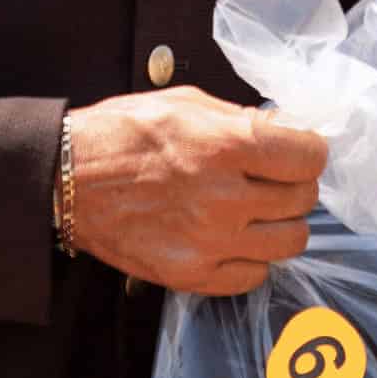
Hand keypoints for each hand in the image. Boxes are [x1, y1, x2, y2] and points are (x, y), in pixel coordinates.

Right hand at [64, 86, 327, 294]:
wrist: (66, 179)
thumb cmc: (120, 133)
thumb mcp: (185, 102)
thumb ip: (240, 119)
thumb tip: (283, 131)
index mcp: (226, 145)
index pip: (310, 157)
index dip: (307, 151)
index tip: (296, 151)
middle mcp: (225, 197)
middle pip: (304, 200)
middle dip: (294, 184)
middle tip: (271, 177)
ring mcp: (210, 241)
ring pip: (290, 242)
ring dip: (280, 223)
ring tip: (256, 210)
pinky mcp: (191, 274)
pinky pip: (254, 275)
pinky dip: (251, 257)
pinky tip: (232, 237)